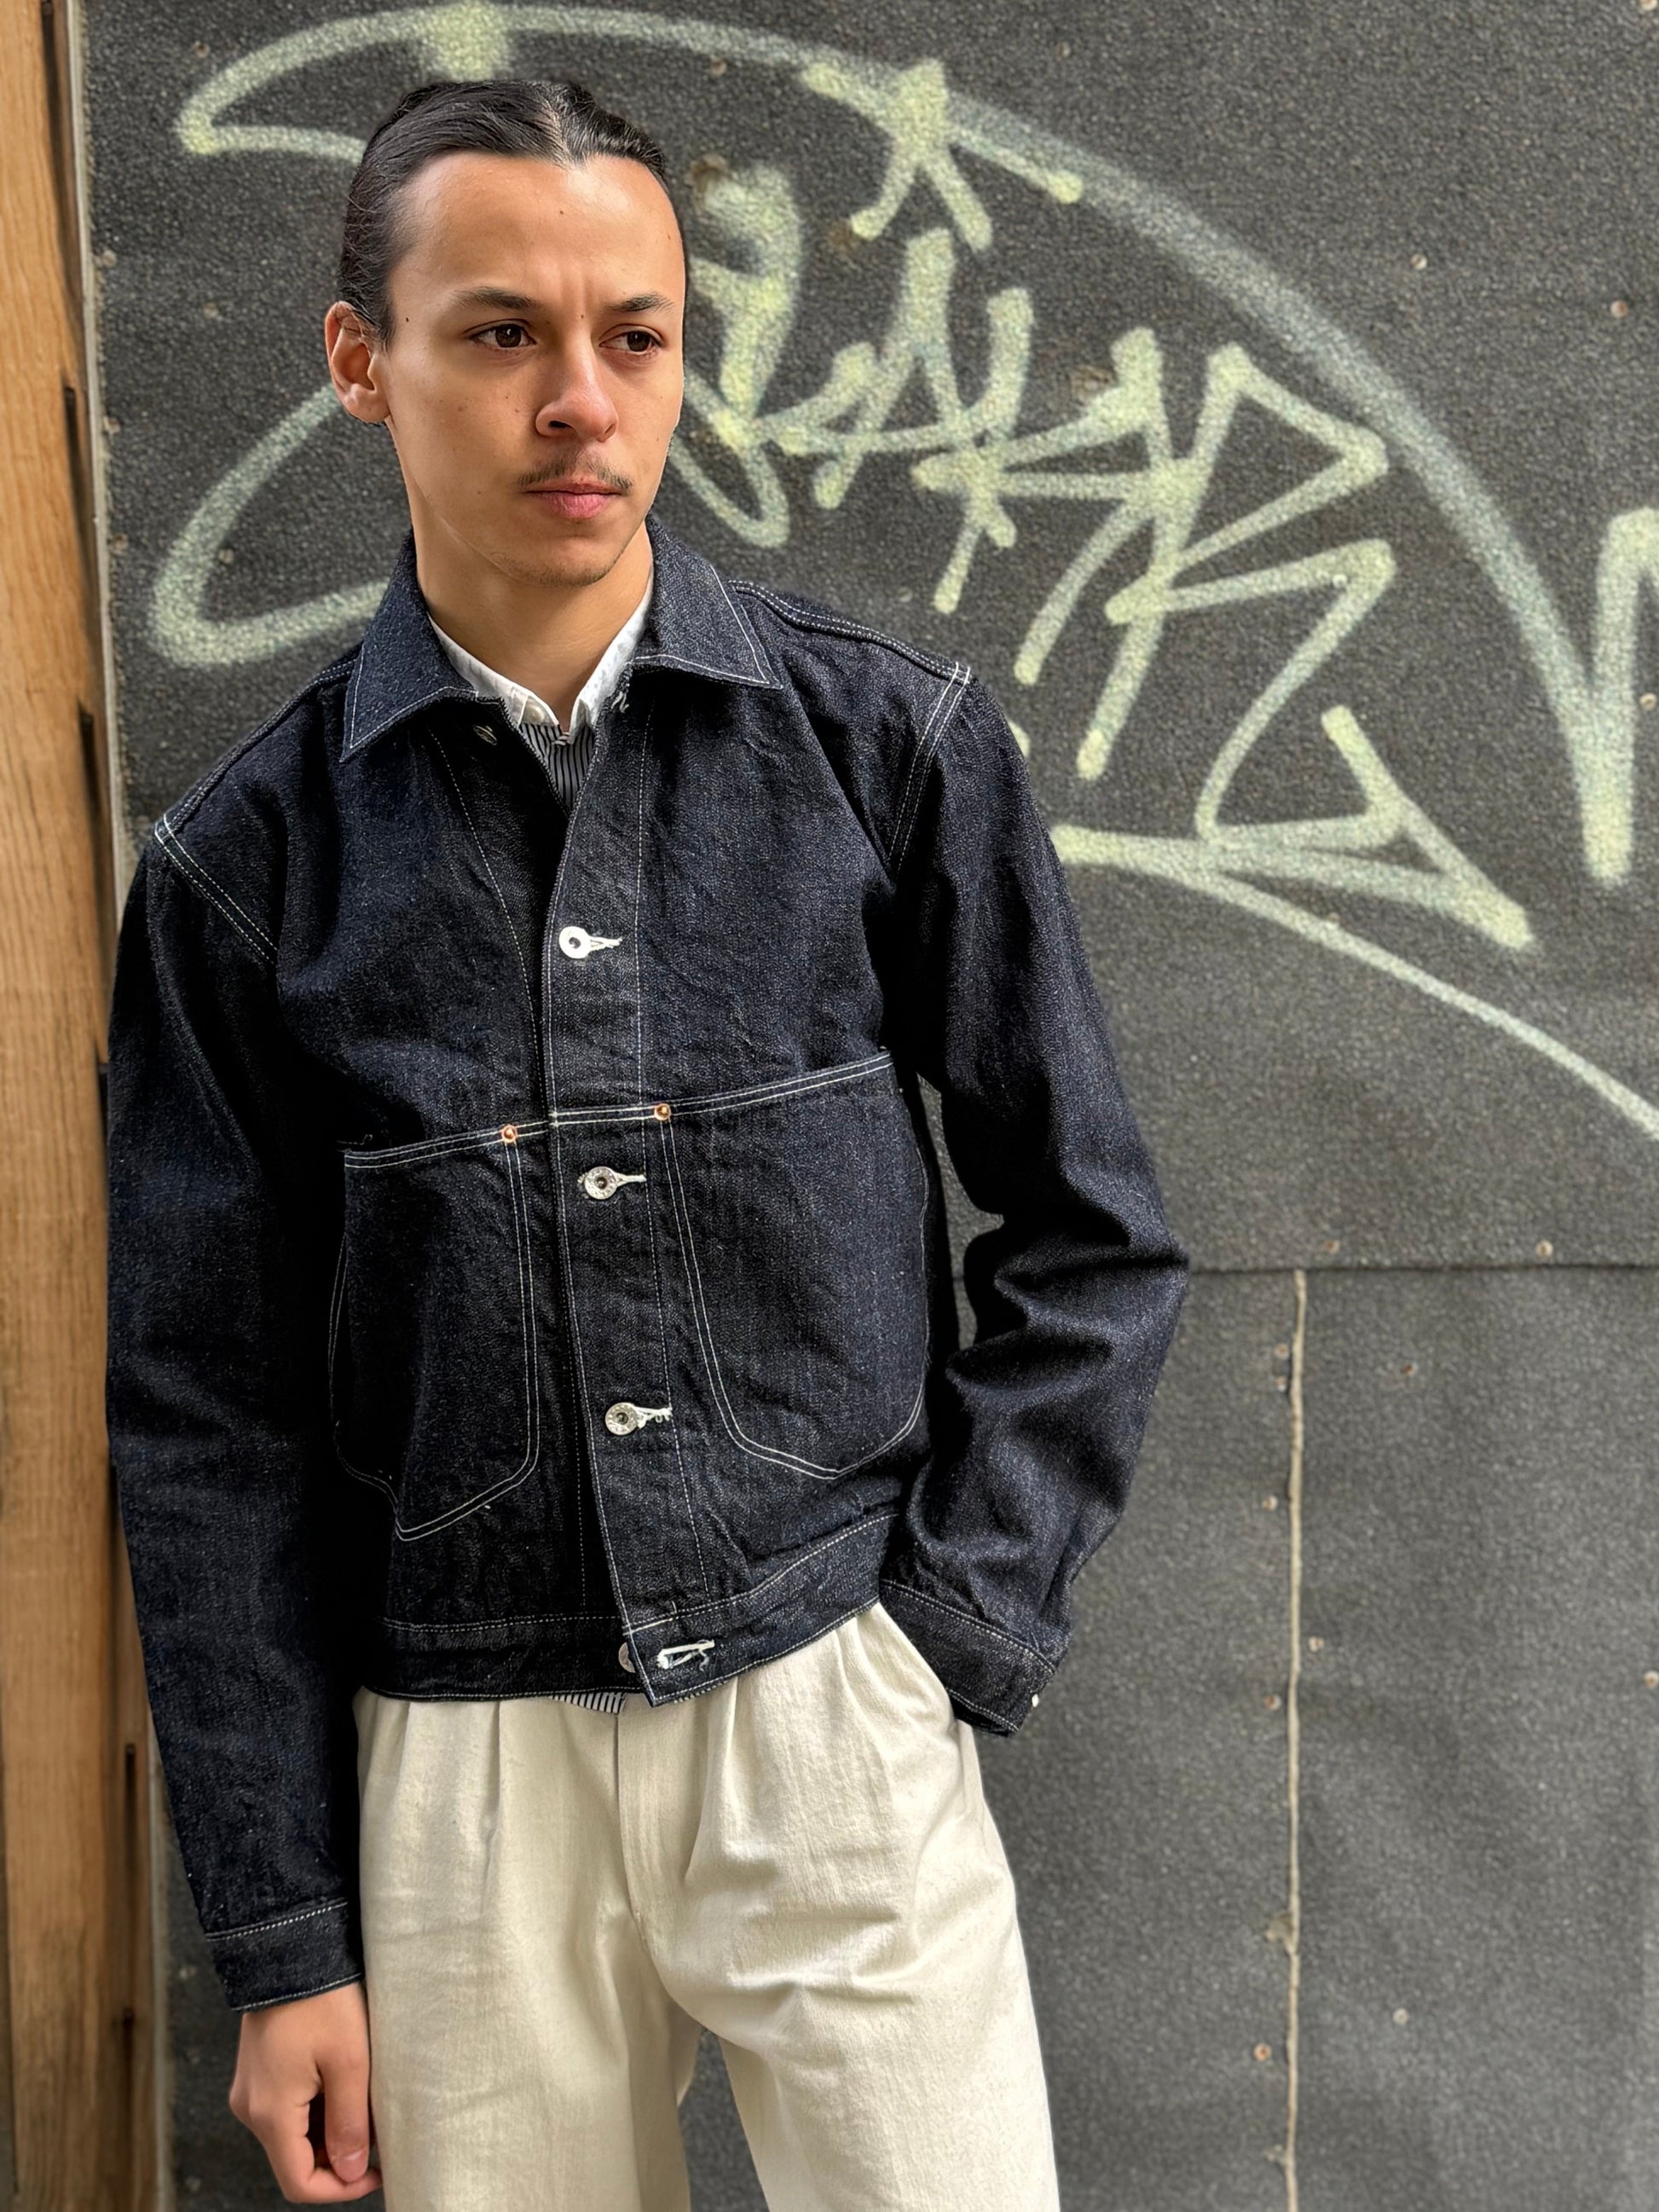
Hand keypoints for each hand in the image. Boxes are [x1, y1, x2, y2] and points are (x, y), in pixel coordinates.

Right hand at [228, 1979, 380, 2199]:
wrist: (292, 1945)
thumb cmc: (324, 1999)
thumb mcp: (349, 2062)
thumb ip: (349, 2123)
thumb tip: (351, 2172)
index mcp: (269, 2112)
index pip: (298, 2183)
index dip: (340, 2188)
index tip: (377, 2171)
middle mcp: (250, 2107)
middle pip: (295, 2159)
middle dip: (339, 2155)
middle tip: (377, 2127)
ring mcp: (250, 2089)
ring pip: (293, 2134)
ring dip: (329, 2129)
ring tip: (363, 2096)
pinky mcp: (258, 2071)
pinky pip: (287, 2108)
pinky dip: (316, 2108)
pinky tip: (343, 2079)